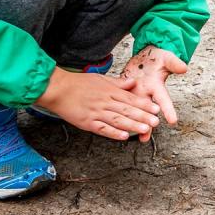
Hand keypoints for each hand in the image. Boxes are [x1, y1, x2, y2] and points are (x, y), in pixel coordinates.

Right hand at [34, 67, 159, 140]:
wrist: (59, 89)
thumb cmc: (78, 83)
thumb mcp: (100, 78)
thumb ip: (118, 82)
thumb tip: (133, 82)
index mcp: (109, 91)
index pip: (130, 98)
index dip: (144, 104)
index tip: (156, 108)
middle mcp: (105, 102)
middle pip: (127, 110)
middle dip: (143, 116)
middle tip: (155, 121)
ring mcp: (96, 113)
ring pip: (118, 120)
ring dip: (132, 125)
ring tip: (145, 130)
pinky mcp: (88, 123)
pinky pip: (103, 129)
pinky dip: (114, 133)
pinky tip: (124, 136)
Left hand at [120, 46, 186, 141]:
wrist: (144, 58)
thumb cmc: (157, 58)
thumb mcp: (166, 58)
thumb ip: (173, 63)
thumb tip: (184, 68)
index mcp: (157, 86)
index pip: (164, 99)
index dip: (168, 110)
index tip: (172, 121)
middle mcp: (146, 93)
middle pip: (148, 111)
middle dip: (148, 123)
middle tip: (147, 134)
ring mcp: (135, 94)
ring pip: (135, 111)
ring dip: (135, 123)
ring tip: (137, 137)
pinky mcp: (124, 91)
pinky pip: (121, 103)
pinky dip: (119, 112)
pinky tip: (117, 123)